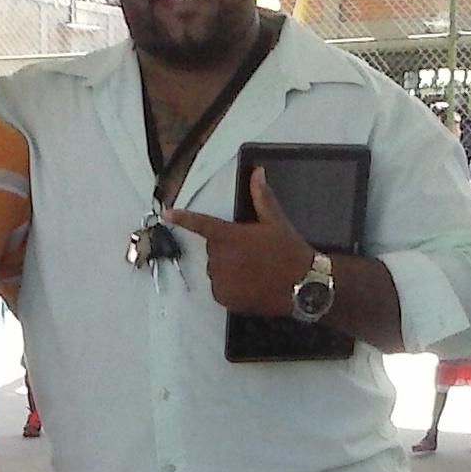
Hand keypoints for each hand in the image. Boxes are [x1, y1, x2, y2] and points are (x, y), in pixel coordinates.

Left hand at [164, 168, 311, 316]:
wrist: (303, 286)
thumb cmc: (289, 253)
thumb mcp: (276, 222)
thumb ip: (262, 197)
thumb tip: (258, 173)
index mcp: (231, 236)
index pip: (202, 224)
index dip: (183, 218)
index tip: (167, 214)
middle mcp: (221, 258)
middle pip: (213, 249)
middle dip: (227, 248)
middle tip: (252, 253)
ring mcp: (221, 280)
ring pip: (216, 269)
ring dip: (228, 269)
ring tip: (253, 271)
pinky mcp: (225, 298)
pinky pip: (220, 289)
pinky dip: (230, 287)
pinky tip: (250, 285)